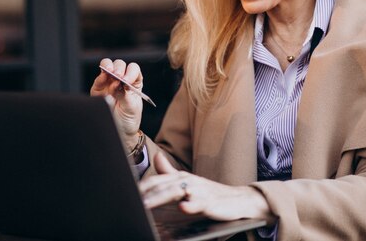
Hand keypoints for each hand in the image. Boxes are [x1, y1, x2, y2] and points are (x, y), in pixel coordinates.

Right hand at [90, 58, 142, 150]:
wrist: (120, 131)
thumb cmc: (129, 118)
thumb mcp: (130, 108)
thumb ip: (124, 95)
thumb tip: (117, 84)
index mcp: (134, 82)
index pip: (133, 69)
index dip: (130, 72)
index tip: (127, 81)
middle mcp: (121, 80)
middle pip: (120, 65)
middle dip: (119, 68)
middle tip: (118, 76)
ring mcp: (109, 83)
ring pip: (107, 66)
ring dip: (108, 67)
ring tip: (110, 73)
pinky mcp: (98, 89)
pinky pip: (98, 79)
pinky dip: (100, 77)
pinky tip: (103, 77)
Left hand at [140, 152, 273, 223]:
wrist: (238, 200)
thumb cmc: (210, 192)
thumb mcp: (188, 181)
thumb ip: (171, 172)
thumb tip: (156, 158)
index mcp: (181, 177)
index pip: (158, 180)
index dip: (142, 186)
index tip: (127, 193)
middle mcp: (188, 181)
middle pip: (164, 185)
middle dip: (147, 192)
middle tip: (132, 200)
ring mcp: (199, 191)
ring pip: (177, 192)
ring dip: (161, 198)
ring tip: (146, 204)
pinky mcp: (210, 202)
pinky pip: (199, 203)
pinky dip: (190, 205)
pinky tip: (183, 207)